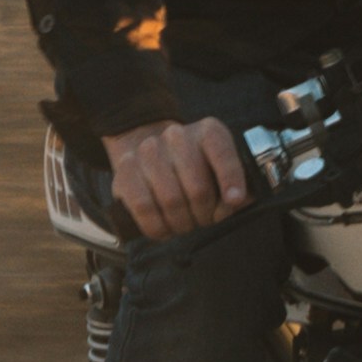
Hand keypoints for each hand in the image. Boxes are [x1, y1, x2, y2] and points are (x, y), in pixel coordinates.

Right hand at [105, 114, 256, 238]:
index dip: (231, 181)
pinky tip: (165, 230)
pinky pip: (144, 208)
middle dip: (205, 215)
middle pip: (198, 189)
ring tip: (185, 226)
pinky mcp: (125, 171)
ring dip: (182, 224)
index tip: (234, 201)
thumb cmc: (193, 168)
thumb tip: (236, 202)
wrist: (147, 151)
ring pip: (171, 201)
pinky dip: (158, 227)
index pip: (222, 155)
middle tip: (204, 222)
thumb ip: (233, 184)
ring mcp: (148, 151)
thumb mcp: (218, 168)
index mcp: (208, 132)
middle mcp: (177, 137)